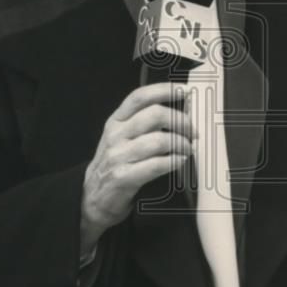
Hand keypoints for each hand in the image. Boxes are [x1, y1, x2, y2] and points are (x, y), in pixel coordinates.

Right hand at [80, 82, 195, 252]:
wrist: (94, 196)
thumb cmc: (115, 163)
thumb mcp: (122, 137)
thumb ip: (144, 123)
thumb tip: (180, 112)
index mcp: (116, 120)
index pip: (140, 97)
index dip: (164, 90)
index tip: (184, 92)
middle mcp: (116, 134)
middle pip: (155, 115)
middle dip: (181, 121)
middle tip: (193, 131)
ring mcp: (117, 155)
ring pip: (158, 140)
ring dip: (180, 144)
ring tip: (188, 149)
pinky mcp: (122, 177)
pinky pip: (155, 165)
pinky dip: (173, 162)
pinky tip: (180, 162)